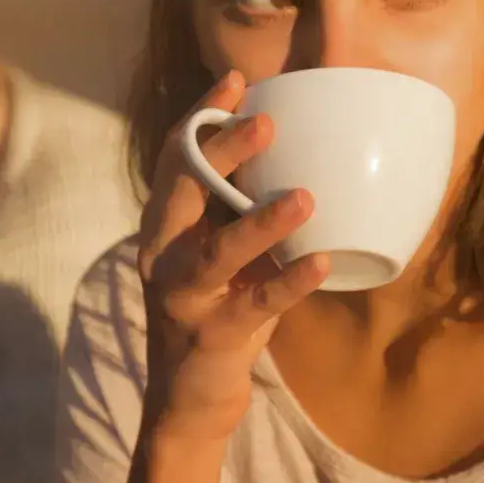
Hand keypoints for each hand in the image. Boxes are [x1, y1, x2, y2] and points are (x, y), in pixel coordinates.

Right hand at [136, 71, 328, 445]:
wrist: (189, 401)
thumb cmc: (216, 310)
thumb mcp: (221, 252)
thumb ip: (237, 209)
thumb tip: (289, 149)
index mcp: (164, 228)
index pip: (175, 161)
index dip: (202, 119)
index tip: (237, 81)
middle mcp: (163, 256)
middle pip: (185, 195)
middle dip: (222, 155)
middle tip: (266, 123)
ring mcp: (184, 299)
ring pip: (217, 254)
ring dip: (260, 223)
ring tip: (304, 198)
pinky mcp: (212, 337)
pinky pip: (255, 306)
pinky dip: (289, 283)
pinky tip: (321, 263)